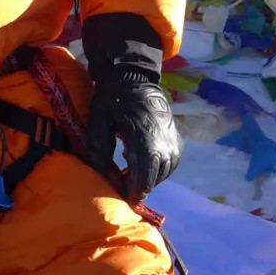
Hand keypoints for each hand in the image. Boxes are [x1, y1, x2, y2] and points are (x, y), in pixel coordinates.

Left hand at [87, 78, 181, 202]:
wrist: (134, 77)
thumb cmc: (112, 99)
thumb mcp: (98, 122)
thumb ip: (99, 150)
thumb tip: (103, 177)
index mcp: (144, 140)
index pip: (142, 178)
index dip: (131, 191)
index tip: (120, 197)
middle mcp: (164, 143)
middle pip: (154, 179)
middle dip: (138, 187)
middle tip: (122, 188)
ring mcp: (173, 141)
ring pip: (164, 173)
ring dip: (148, 178)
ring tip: (130, 174)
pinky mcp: (177, 139)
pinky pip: (170, 163)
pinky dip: (158, 168)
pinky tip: (143, 163)